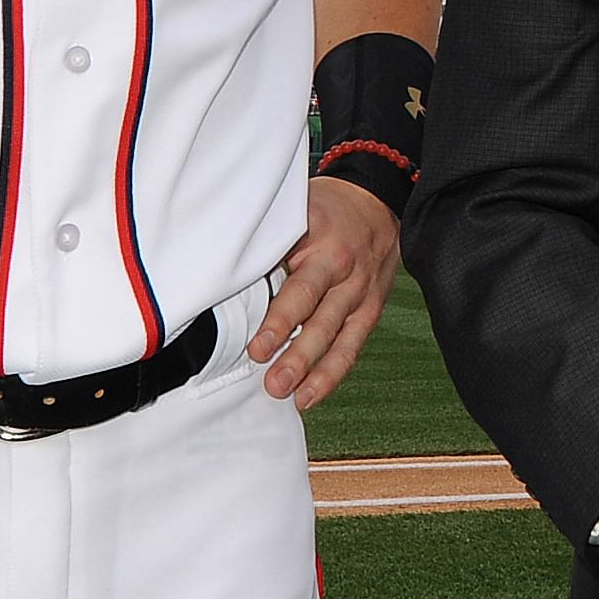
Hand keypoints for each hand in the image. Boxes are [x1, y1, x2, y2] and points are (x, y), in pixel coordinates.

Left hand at [249, 174, 400, 408]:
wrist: (377, 202)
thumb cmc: (324, 209)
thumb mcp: (296, 207)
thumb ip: (269, 236)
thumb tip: (221, 266)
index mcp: (320, 238)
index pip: (296, 279)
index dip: (277, 315)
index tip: (257, 344)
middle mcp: (342, 266)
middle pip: (315, 309)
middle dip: (290, 344)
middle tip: (266, 371)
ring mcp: (360, 291)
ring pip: (334, 335)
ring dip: (310, 368)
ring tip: (286, 393)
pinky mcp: (370, 311)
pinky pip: (351, 347)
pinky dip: (331, 375)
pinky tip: (309, 396)